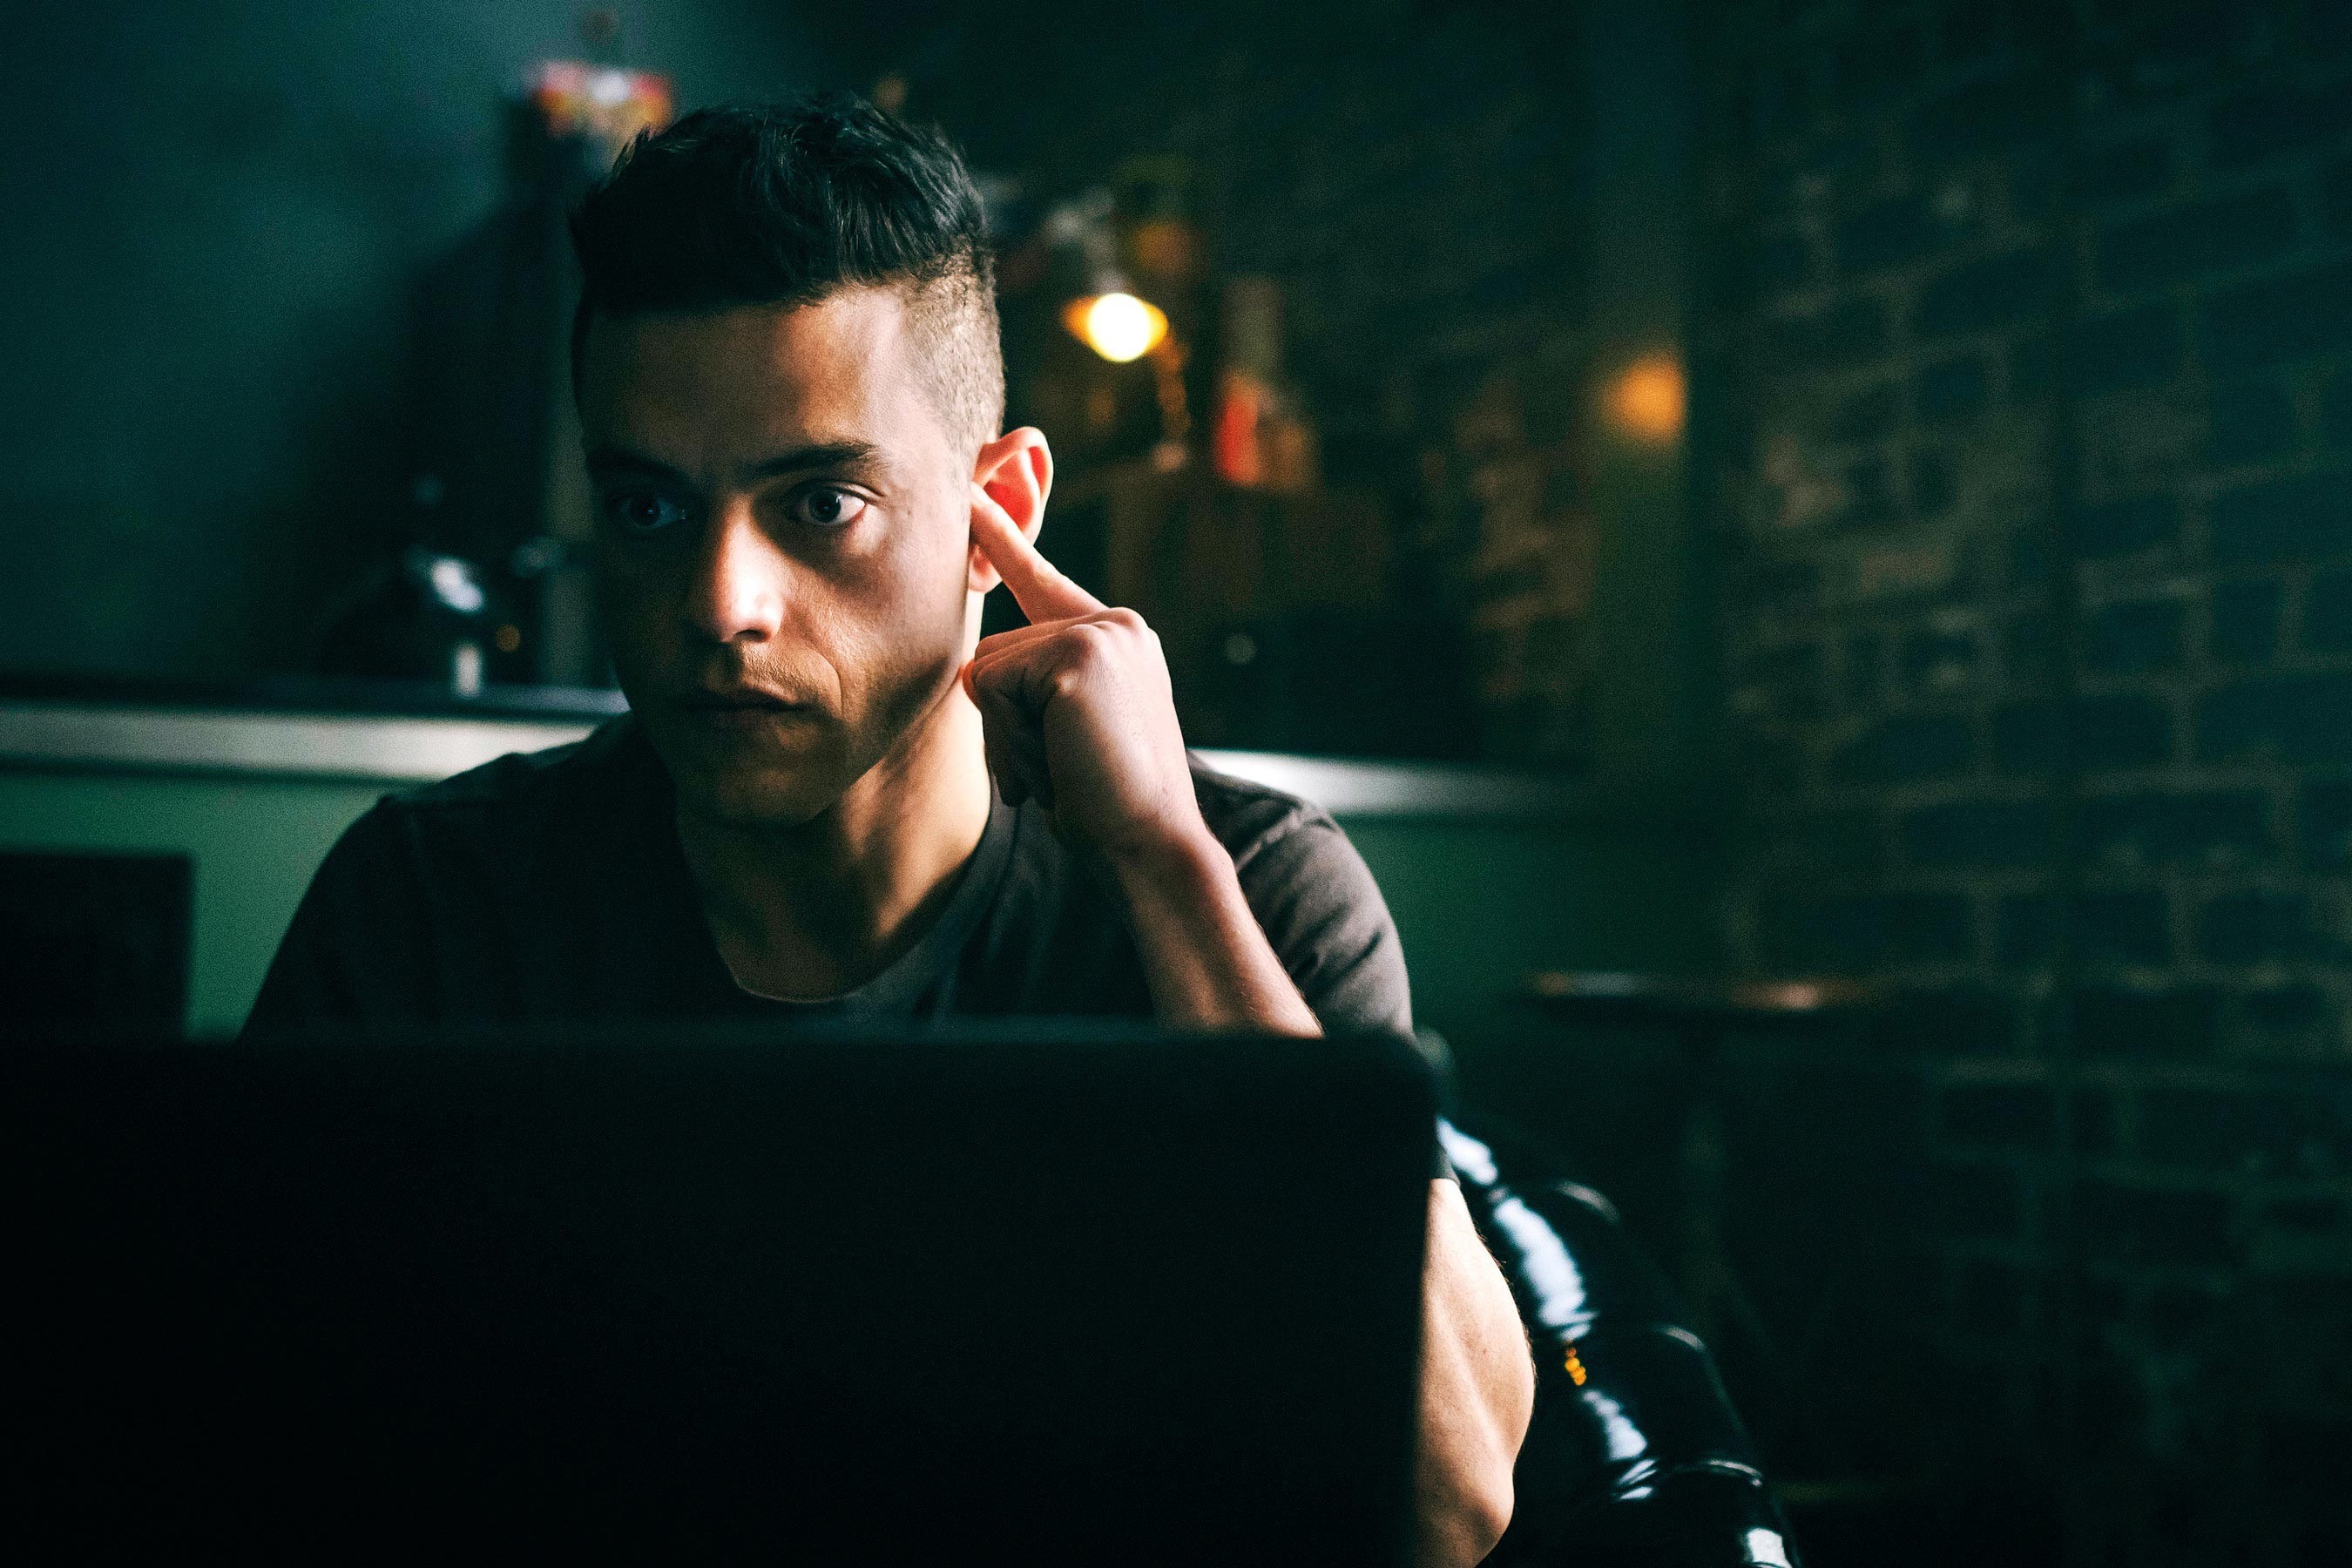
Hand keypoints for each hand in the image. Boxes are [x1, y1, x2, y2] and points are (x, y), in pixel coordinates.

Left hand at [962, 485, 1207, 866]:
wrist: (1149, 842)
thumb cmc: (1104, 805)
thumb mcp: (1067, 732)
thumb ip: (1035, 689)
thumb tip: (974, 673)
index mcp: (1117, 637)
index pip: (1042, 581)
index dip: (1002, 536)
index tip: (969, 491)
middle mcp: (1114, 622)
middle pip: (995, 652)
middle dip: (1005, 723)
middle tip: (1060, 765)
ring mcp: (1100, 632)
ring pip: (988, 670)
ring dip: (1007, 734)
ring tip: (1064, 764)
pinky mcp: (1079, 652)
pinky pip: (991, 684)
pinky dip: (1011, 734)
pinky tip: (1062, 755)